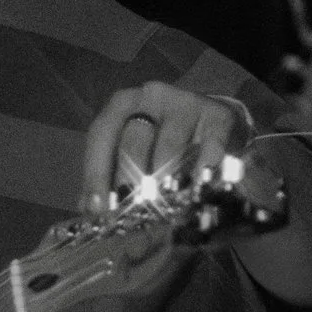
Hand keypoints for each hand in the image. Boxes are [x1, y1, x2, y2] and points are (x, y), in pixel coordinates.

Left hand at [81, 77, 254, 217]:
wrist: (213, 126)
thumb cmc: (162, 142)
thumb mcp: (134, 152)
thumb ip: (110, 177)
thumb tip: (92, 214)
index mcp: (123, 104)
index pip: (102, 134)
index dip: (97, 172)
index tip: (98, 207)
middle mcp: (152, 97)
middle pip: (134, 139)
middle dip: (130, 180)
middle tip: (131, 213)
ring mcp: (187, 103)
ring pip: (169, 145)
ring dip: (164, 181)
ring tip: (161, 210)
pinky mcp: (218, 115)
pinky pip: (209, 145)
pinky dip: (201, 170)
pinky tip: (198, 190)